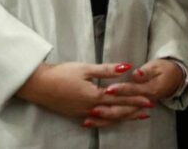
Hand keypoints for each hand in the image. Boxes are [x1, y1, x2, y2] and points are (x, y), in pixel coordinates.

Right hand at [17, 61, 150, 125]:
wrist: (38, 85)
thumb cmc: (61, 74)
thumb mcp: (86, 68)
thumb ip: (107, 70)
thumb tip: (127, 67)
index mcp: (94, 95)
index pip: (120, 98)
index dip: (135, 99)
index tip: (149, 101)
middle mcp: (90, 108)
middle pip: (116, 110)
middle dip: (133, 110)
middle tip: (148, 111)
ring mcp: (82, 113)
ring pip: (107, 117)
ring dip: (122, 117)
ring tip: (135, 117)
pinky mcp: (75, 114)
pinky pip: (96, 120)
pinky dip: (107, 120)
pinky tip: (111, 120)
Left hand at [83, 59, 184, 127]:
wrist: (175, 78)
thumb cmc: (165, 69)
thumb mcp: (157, 66)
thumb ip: (146, 71)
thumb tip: (136, 73)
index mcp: (150, 89)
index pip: (133, 90)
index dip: (121, 90)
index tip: (108, 89)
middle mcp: (145, 102)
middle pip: (125, 109)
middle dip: (109, 110)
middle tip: (94, 109)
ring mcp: (140, 107)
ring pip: (121, 116)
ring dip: (106, 118)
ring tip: (90, 119)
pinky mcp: (135, 109)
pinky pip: (121, 117)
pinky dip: (108, 121)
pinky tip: (95, 122)